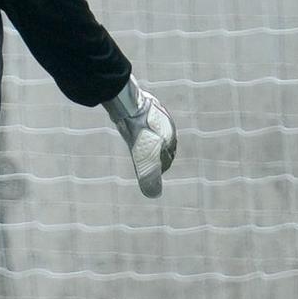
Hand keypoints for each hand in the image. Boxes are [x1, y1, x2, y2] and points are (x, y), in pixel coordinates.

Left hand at [104, 79, 174, 197]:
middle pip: (161, 142)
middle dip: (156, 153)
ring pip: (151, 128)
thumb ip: (149, 177)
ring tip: (138, 143)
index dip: (160, 168)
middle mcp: (166, 124)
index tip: (153, 174)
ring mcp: (155, 112)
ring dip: (146, 137)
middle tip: (146, 160)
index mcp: (170, 138)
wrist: (129, 105)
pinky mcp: (143, 103)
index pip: (168, 157)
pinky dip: (137, 125)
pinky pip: (141, 117)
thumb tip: (153, 195)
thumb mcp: (144, 161)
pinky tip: (128, 125)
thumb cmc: (140, 134)